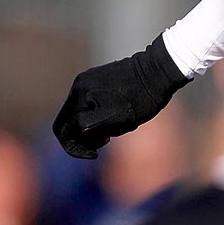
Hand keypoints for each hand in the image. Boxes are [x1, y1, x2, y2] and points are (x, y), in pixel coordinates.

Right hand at [52, 35, 190, 159]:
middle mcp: (78, 86)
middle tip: (104, 140)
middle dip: (81, 137)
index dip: (76, 148)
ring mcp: (86, 79)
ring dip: (89, 125)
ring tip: (114, 127)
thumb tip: (75, 133)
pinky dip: (94, 113)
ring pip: (77, 112)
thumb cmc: (143, 98)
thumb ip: (91, 128)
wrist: (159, 70)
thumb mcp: (118, 121)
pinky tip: (115, 114)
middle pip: (66, 121)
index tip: (94, 154)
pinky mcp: (96, 77)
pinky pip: (86, 101)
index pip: (63, 130)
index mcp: (80, 96)